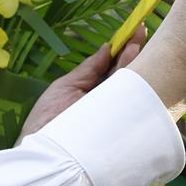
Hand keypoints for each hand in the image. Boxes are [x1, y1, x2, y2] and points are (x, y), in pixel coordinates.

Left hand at [20, 28, 147, 140]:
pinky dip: (138, 87)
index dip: (124, 50)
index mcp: (95, 93)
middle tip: (142, 32)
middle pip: (126, 74)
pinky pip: (133, 105)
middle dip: (135, 52)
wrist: (43, 153)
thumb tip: (108, 47)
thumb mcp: (66, 87)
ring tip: (139, 44)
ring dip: (136, 64)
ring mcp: (116, 116)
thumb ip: (89, 68)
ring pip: (131, 87)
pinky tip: (141, 68)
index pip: (114, 68)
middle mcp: (108, 103)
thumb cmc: (47, 121)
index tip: (134, 32)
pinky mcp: (121, 128)